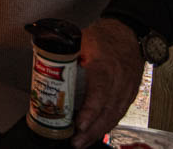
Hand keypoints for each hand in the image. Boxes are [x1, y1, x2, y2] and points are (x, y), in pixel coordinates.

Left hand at [71, 18, 144, 147]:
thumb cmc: (105, 36)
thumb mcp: (81, 39)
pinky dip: (108, 125)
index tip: (79, 124)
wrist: (129, 33)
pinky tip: (96, 132)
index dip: (90, 111)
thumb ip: (63, 49)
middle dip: (92, 130)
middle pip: (107, 111)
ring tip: (83, 142)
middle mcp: (118, 81)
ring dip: (99, 131)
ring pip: (115, 116)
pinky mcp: (130, 94)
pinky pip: (120, 113)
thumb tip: (42, 56)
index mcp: (104, 66)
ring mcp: (126, 89)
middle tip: (76, 141)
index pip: (99, 93)